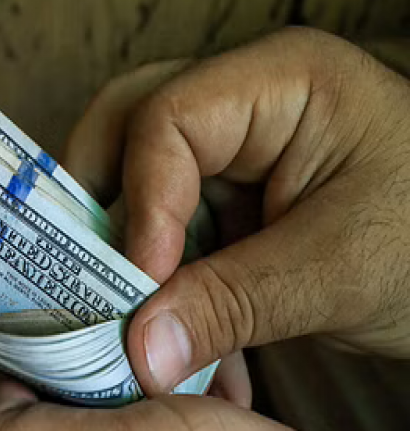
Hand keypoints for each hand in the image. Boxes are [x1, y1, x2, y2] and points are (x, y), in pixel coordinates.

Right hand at [66, 27, 409, 397]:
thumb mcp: (336, 273)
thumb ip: (232, 303)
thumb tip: (139, 350)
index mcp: (279, 80)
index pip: (167, 119)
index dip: (139, 200)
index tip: (138, 284)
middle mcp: (242, 100)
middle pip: (128, 129)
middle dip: (104, 210)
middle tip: (94, 279)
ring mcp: (232, 147)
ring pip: (136, 180)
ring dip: (129, 254)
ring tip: (131, 317)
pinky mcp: (230, 195)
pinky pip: (168, 226)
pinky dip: (162, 281)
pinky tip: (176, 338)